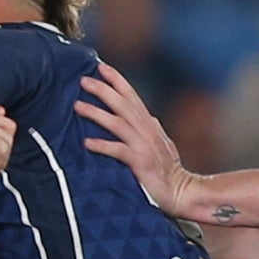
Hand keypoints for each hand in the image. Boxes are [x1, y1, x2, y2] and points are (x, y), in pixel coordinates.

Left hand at [77, 62, 206, 218]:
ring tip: (77, 106)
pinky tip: (87, 142)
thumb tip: (149, 116)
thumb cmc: (168, 169)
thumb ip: (152, 129)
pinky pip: (119, 151)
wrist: (181, 192)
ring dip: (97, 113)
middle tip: (83, 80)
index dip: (117, 80)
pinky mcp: (140, 163)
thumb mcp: (161, 143)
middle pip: (123, 104)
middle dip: (103, 89)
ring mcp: (143, 146)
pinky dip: (103, 145)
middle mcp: (146, 130)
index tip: (101, 66)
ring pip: (118, 123)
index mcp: (149, 124)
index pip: (132, 96)